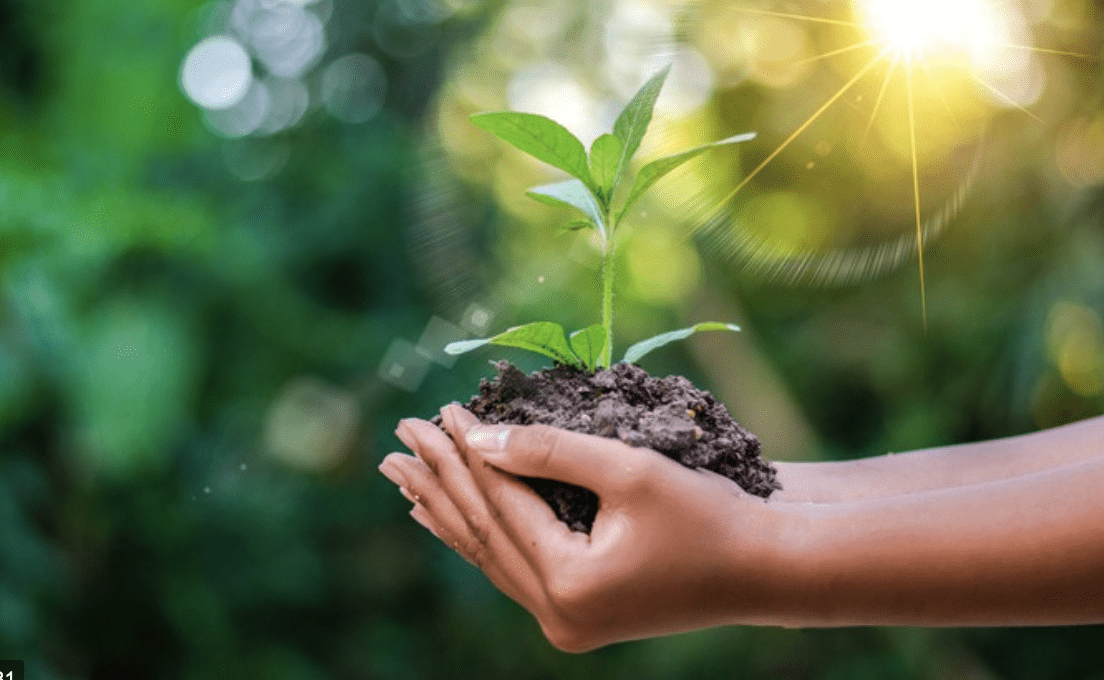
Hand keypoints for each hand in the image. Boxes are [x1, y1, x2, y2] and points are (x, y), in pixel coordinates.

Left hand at [379, 405, 786, 651]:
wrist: (764, 568)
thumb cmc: (708, 514)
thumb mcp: (629, 470)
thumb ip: (549, 451)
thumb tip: (477, 439)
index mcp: (569, 586)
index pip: (500, 507)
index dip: (467, 455)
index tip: (438, 411)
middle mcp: (558, 615)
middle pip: (483, 534)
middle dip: (439, 482)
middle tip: (399, 437)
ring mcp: (566, 621)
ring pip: (491, 555)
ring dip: (448, 510)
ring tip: (404, 476)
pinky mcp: (577, 613)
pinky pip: (512, 568)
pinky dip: (480, 536)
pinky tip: (446, 517)